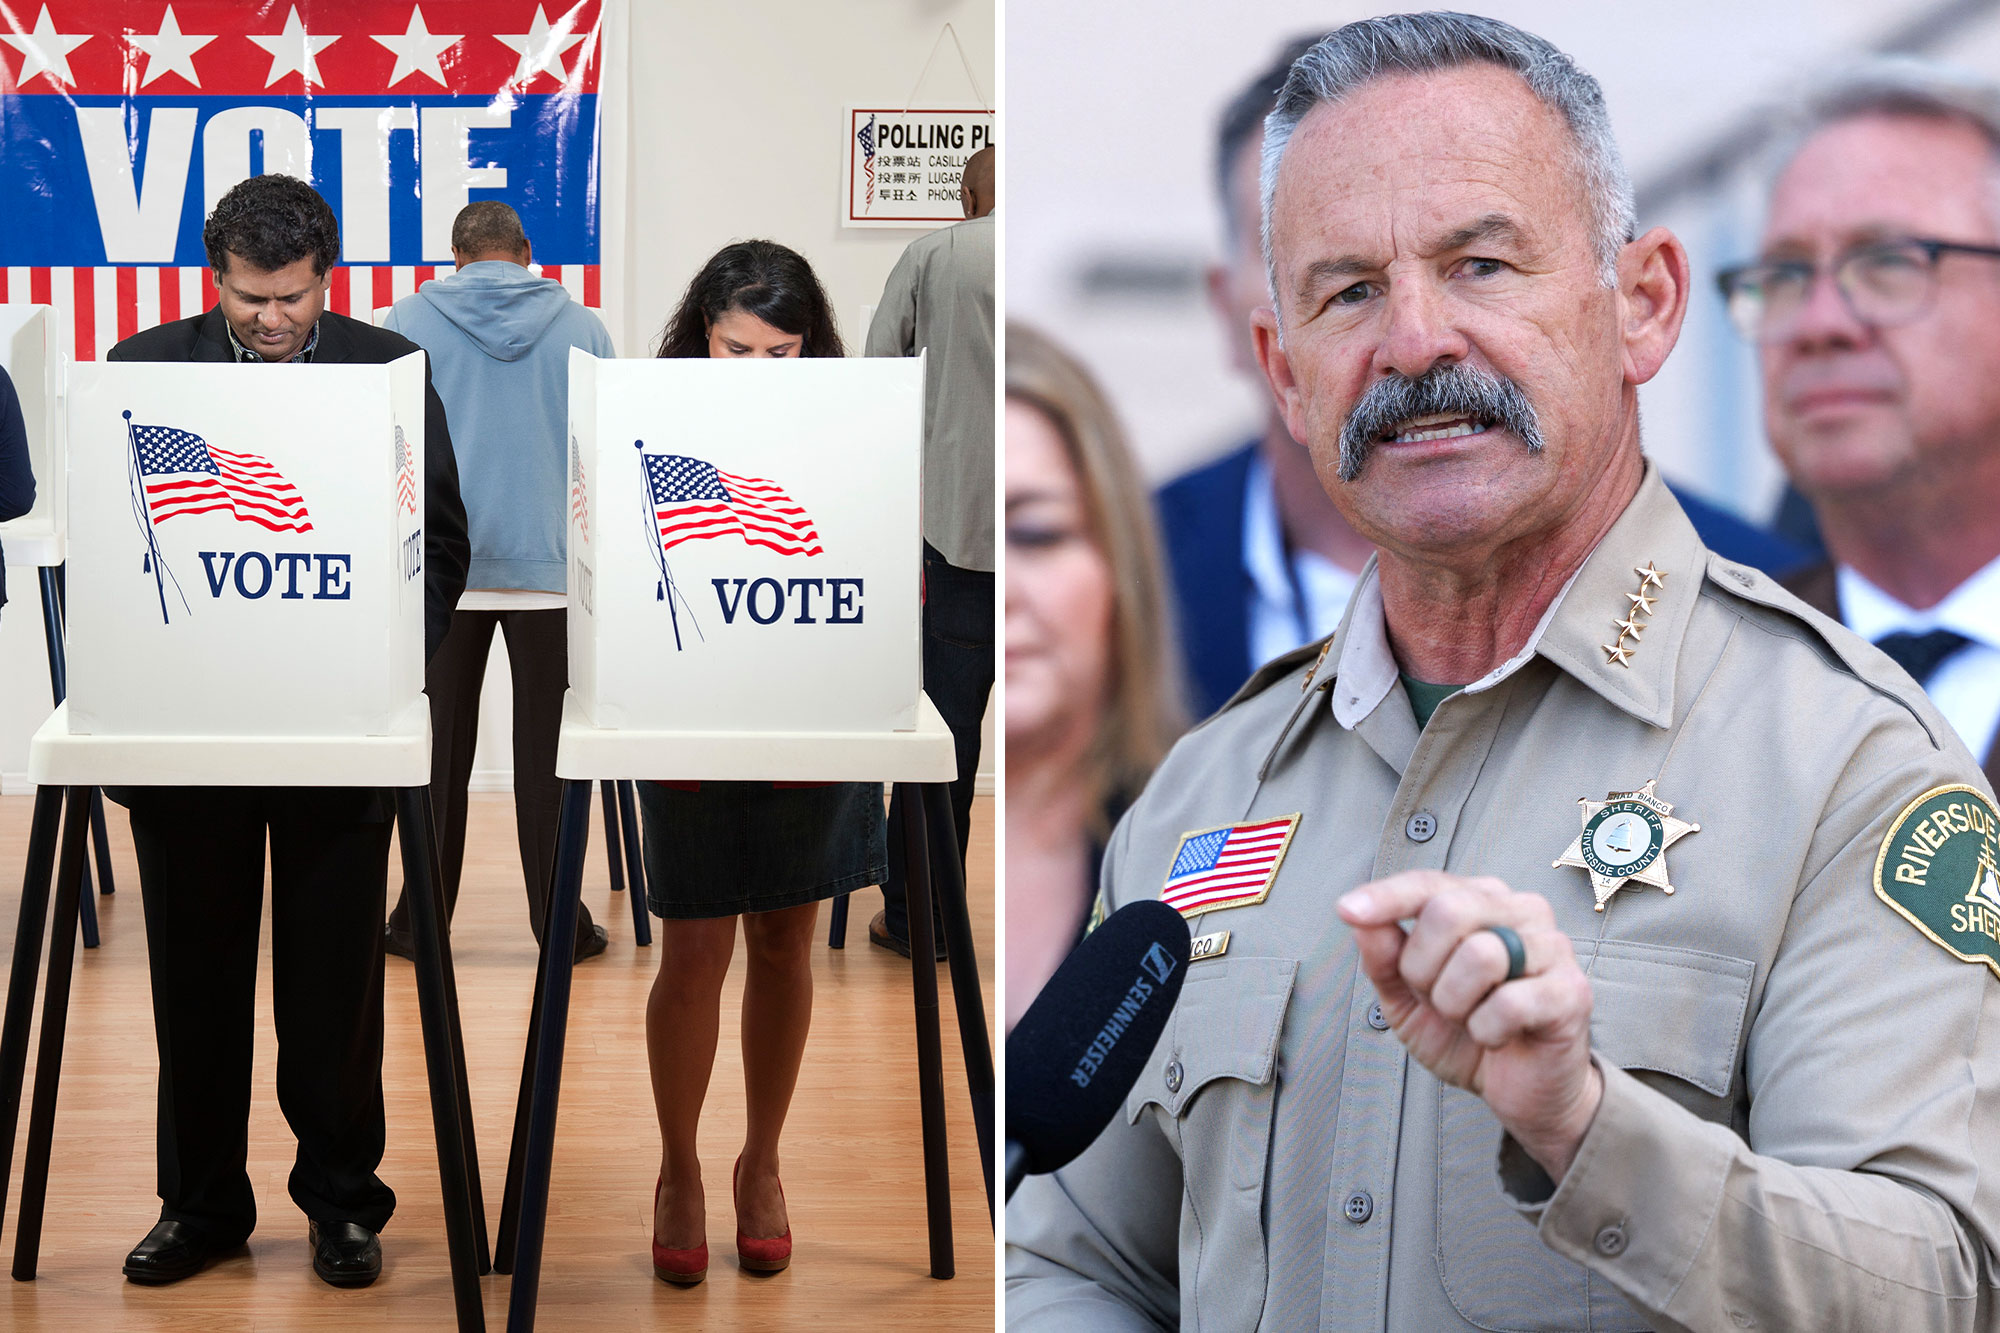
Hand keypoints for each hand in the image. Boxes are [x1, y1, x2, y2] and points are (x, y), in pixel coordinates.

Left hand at [1337, 870, 1600, 1180]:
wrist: (1519, 1089)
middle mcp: (1519, 911)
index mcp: (1480, 902)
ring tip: (1470, 1018)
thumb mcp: (1407, 999)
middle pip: (1448, 912)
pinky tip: (1496, 1036)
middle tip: (1437, 999)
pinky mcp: (1571, 991)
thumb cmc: (1467, 1033)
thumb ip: (1383, 958)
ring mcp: (1551, 947)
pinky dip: (1486, 1030)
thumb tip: (1359, 919)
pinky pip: (1509, 1003)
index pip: (1427, 884)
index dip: (1385, 897)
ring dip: (1456, 1003)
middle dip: (1423, 968)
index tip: (1346, 910)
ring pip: (1480, 955)